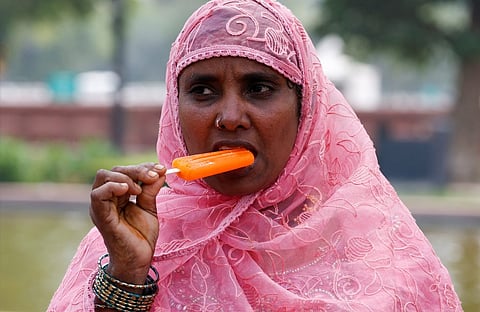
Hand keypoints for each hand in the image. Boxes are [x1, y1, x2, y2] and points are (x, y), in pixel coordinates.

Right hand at [90, 162, 165, 284]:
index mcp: (116, 195)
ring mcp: (101, 206)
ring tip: (141, 188)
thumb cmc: (141, 236)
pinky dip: (113, 187)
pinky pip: (97, 195)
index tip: (160, 170)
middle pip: (114, 170)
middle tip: (154, 176)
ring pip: (104, 177)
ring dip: (126, 176)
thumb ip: (151, 190)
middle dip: (136, 170)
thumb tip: (159, 172)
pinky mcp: (100, 216)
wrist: (139, 259)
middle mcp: (106, 198)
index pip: (124, 171)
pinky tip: (130, 190)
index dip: (142, 167)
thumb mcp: (149, 207)